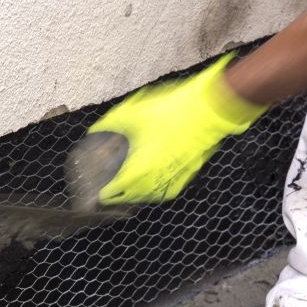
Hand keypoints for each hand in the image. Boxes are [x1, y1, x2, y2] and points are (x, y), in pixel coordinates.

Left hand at [90, 54, 265, 205]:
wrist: (209, 109)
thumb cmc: (171, 111)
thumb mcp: (133, 113)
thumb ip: (111, 124)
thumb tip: (96, 130)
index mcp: (140, 168)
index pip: (116, 191)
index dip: (106, 194)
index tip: (99, 194)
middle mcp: (156, 180)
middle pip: (131, 197)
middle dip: (119, 196)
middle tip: (109, 193)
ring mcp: (173, 179)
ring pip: (148, 196)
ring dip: (135, 194)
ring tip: (126, 188)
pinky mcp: (186, 176)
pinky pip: (164, 190)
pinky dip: (152, 189)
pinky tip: (147, 181)